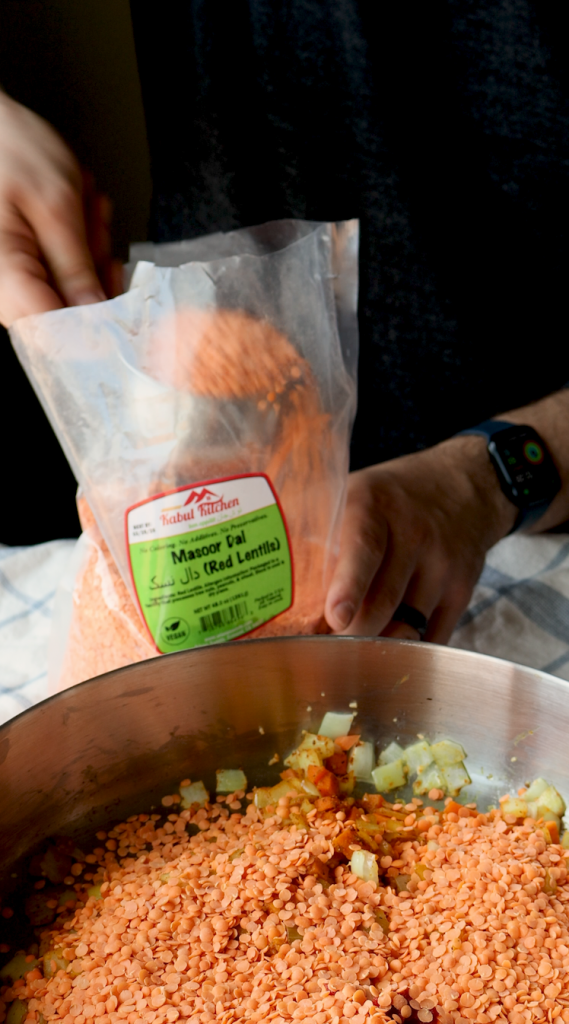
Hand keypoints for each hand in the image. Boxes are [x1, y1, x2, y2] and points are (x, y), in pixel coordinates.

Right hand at [0, 93, 117, 325]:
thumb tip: (96, 314)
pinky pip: (61, 273)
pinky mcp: (22, 267)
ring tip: (82, 207)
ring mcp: (12, 277)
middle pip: (66, 312)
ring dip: (88, 253)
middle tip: (94, 225)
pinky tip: (77, 213)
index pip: (53, 331)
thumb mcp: (57, 204)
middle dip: (94, 271)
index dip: (93, 325)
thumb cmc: (9, 146)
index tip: (122, 304)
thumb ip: (77, 266)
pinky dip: (78, 245)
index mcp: (4, 272)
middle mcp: (2, 284)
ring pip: (69, 291)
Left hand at [324, 435, 516, 642]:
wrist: (464, 487)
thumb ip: (313, 525)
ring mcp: (443, 565)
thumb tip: (265, 568)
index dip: (349, 586)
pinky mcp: (463, 591)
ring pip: (406, 627)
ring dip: (376, 646)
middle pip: (383, 601)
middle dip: (350, 634)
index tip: (336, 616)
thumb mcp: (350, 492)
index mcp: (373, 506)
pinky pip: (431, 639)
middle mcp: (414, 534)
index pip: (364, 549)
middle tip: (323, 648)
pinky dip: (405, 651)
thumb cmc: (390, 498)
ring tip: (351, 648)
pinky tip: (386, 645)